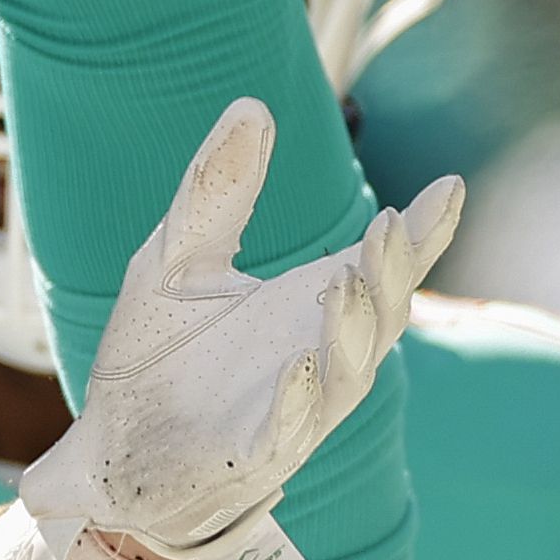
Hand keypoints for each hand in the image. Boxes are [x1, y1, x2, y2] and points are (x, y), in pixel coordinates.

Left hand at [26, 100, 463, 559]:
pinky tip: (299, 367)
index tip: (450, 186)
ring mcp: (295, 411)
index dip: (424, 231)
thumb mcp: (176, 259)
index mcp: (315, 307)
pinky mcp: (253, 456)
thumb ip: (217, 191)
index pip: (383, 266)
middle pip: (378, 315)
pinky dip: (298, 403)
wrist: (109, 448)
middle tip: (394, 224)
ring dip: (349, 331)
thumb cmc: (158, 354)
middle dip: (392, 273)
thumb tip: (252, 103)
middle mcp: (323, 357)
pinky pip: (288, 432)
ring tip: (345, 282)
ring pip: (346, 374)